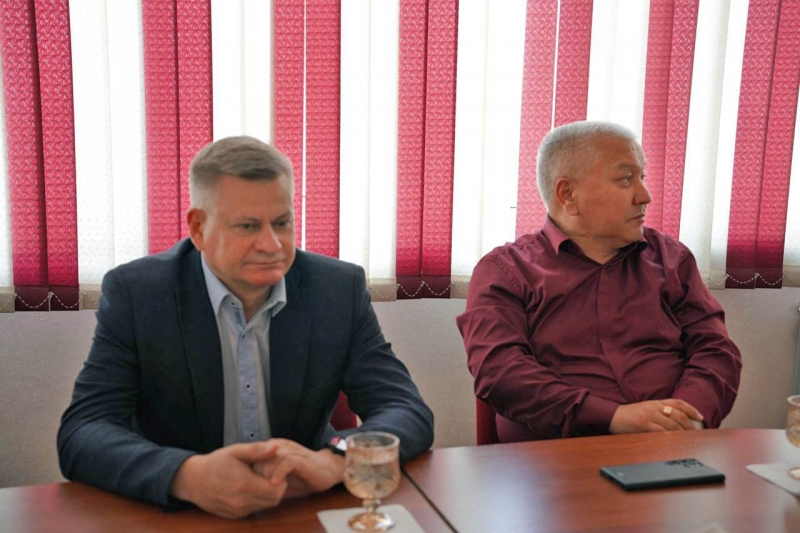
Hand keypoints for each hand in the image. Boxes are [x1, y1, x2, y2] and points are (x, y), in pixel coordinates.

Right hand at [169, 442, 286, 518]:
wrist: (192, 480)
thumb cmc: (215, 463)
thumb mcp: (236, 451)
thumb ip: (257, 450)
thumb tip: (276, 447)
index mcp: (244, 485)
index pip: (277, 491)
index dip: (280, 480)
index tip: (273, 470)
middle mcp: (242, 502)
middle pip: (273, 500)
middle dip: (276, 488)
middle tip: (268, 474)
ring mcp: (237, 511)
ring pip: (264, 506)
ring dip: (266, 495)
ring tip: (257, 480)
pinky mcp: (234, 515)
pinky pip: (253, 510)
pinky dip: (256, 500)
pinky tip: (248, 488)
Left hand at [253, 438, 344, 498]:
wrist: (327, 470)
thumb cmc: (301, 476)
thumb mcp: (279, 477)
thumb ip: (263, 478)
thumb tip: (245, 489)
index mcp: (273, 449)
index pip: (251, 455)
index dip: (246, 470)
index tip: (244, 485)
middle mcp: (280, 447)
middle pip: (258, 457)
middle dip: (254, 474)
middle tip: (255, 489)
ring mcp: (291, 452)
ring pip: (270, 459)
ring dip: (265, 475)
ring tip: (263, 489)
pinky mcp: (301, 459)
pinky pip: (287, 462)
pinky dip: (279, 473)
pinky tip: (275, 484)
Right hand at [609, 399, 703, 433]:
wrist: (612, 416)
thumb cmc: (629, 415)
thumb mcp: (645, 408)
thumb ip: (659, 412)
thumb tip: (676, 422)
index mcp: (656, 402)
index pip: (678, 403)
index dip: (692, 409)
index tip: (700, 417)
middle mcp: (655, 407)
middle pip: (679, 415)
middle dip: (690, 426)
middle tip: (696, 435)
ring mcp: (650, 415)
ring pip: (672, 425)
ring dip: (682, 434)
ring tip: (688, 441)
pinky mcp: (644, 424)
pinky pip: (661, 432)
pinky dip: (670, 438)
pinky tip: (675, 443)